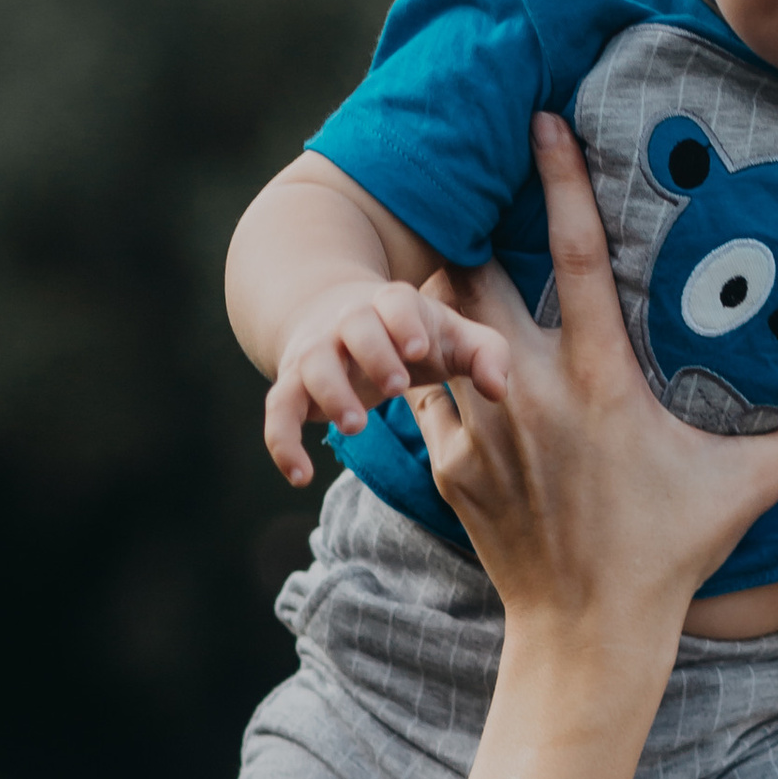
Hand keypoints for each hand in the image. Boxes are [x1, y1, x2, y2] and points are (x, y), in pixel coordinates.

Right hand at [262, 277, 511, 484]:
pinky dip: (282, 442)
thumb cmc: (409, 335)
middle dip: (373, 354)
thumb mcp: (449, 338)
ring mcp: (316, 353)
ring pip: (313, 366)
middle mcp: (347, 323)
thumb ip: (484, 355)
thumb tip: (499, 390)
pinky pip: (278, 411)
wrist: (334, 316)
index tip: (420, 348)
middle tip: (397, 386)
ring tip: (355, 425)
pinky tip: (299, 476)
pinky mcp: (292, 386)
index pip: (396, 302)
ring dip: (331, 393)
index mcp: (392, 305)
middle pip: (353, 327)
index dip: (404, 322)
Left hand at [407, 114, 777, 677]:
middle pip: (474, 270)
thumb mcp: (743, 490)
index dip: (558, 180)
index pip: (575, 255)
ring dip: (442, 294)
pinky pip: (421, 387)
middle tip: (478, 202)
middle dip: (471, 230)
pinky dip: (428, 361)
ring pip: (435, 324)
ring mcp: (479, 427)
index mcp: (601, 381)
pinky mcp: (447, 461)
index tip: (540, 121)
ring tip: (455, 267)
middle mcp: (530, 391)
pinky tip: (439, 350)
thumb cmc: (666, 555)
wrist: (587, 632)